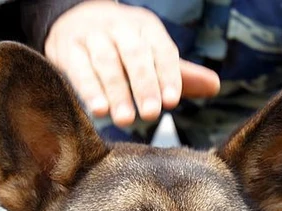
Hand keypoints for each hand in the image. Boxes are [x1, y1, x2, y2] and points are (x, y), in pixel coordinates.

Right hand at [44, 0, 220, 125]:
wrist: (74, 20)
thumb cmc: (123, 48)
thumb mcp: (152, 55)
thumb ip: (179, 74)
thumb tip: (215, 86)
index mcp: (146, 27)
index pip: (161, 50)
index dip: (167, 75)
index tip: (172, 102)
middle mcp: (119, 27)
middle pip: (134, 54)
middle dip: (144, 84)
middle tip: (151, 114)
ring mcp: (91, 35)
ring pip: (105, 61)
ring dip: (116, 91)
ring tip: (125, 119)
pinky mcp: (66, 47)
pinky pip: (78, 67)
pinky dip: (88, 88)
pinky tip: (98, 109)